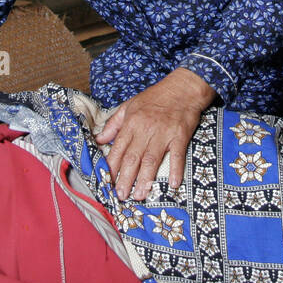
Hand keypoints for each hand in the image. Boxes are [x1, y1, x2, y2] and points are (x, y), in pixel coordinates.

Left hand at [95, 68, 214, 200]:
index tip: (106, 182)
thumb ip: (114, 124)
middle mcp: (145, 130)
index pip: (118, 148)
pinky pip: (177, 155)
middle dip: (125, 178)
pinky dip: (176, 170)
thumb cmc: (155, 97)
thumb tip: (99, 139)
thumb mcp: (130, 105)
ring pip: (152, 160)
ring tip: (140, 195)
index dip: (111, 167)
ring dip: (146, 179)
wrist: (182, 88)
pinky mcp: (180, 136)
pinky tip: (173, 184)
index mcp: (131, 123)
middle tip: (121, 195)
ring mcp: (163, 134)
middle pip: (133, 158)